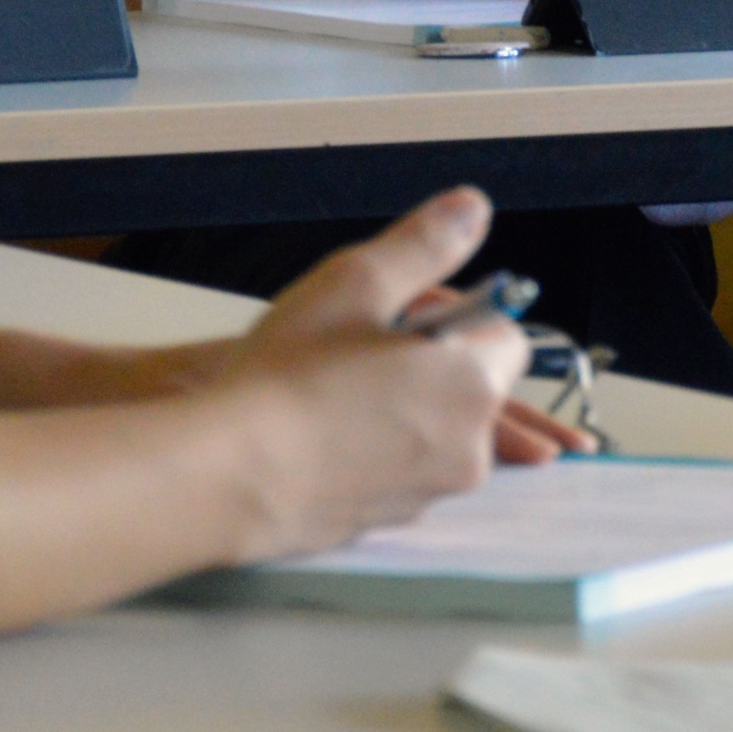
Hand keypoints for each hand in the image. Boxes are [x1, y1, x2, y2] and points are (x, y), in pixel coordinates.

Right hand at [216, 188, 535, 558]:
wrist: (226, 477)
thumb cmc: (289, 375)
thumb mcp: (355, 283)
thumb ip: (424, 245)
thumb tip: (474, 207)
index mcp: (473, 384)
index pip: (507, 337)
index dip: (458, 315)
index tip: (402, 313)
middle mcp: (467, 450)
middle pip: (471, 387)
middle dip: (430, 363)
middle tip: (357, 348)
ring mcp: (427, 495)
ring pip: (433, 431)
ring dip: (402, 407)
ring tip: (329, 389)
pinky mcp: (386, 524)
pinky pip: (397, 471)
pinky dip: (374, 451)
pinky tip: (317, 434)